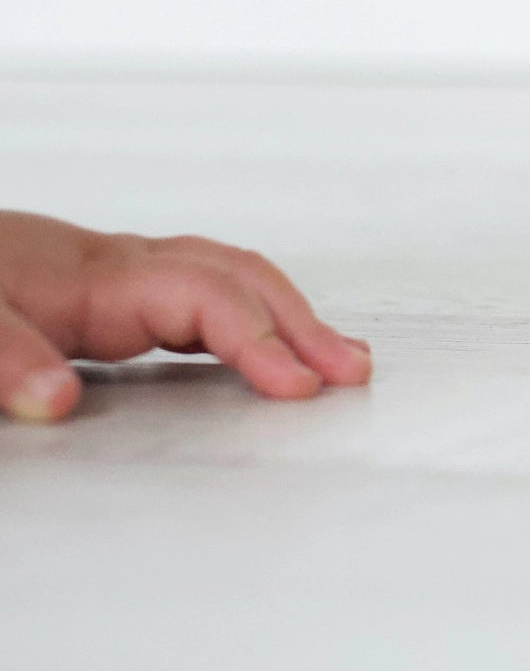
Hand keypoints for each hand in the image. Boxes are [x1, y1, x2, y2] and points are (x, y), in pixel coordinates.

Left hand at [0, 211, 370, 422]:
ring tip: (335, 360)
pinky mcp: (107, 292)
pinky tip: (262, 349)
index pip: (206, 297)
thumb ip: (3, 360)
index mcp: (95, 277)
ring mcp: (118, 275)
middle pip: (237, 277)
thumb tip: (60, 403)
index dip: (259, 338)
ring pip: (228, 278)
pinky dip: (250, 317)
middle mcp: (120, 267)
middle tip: (353, 372)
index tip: (297, 386)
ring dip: (287, 315)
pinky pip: (202, 294)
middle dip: (302, 323)